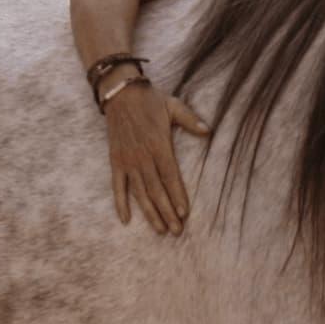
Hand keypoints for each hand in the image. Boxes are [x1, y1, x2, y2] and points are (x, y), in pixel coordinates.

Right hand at [104, 82, 210, 234]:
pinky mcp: (115, 161)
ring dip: (150, 213)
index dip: (177, 196)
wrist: (119, 92)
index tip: (184, 213)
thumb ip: (191, 120)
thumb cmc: (150, 99)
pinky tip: (126, 220)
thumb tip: (209, 131)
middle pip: (156, 190)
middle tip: (176, 231)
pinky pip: (117, 186)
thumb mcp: (173, 106)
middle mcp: (142, 156)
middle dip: (167, 212)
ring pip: (139, 193)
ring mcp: (127, 160)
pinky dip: (120, 203)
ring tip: (160, 230)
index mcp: (158, 144)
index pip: (170, 176)